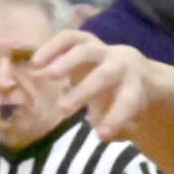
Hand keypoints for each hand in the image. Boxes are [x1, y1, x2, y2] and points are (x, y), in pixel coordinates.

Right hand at [34, 29, 159, 140]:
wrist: (133, 68)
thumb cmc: (126, 98)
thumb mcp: (130, 117)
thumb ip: (118, 127)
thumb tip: (102, 133)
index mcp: (136, 86)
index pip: (128, 103)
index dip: (115, 118)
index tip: (100, 135)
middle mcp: (121, 65)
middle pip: (103, 76)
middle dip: (83, 92)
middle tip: (62, 110)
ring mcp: (102, 49)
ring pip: (84, 51)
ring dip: (65, 63)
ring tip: (45, 77)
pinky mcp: (86, 40)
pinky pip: (68, 38)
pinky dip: (52, 47)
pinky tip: (36, 62)